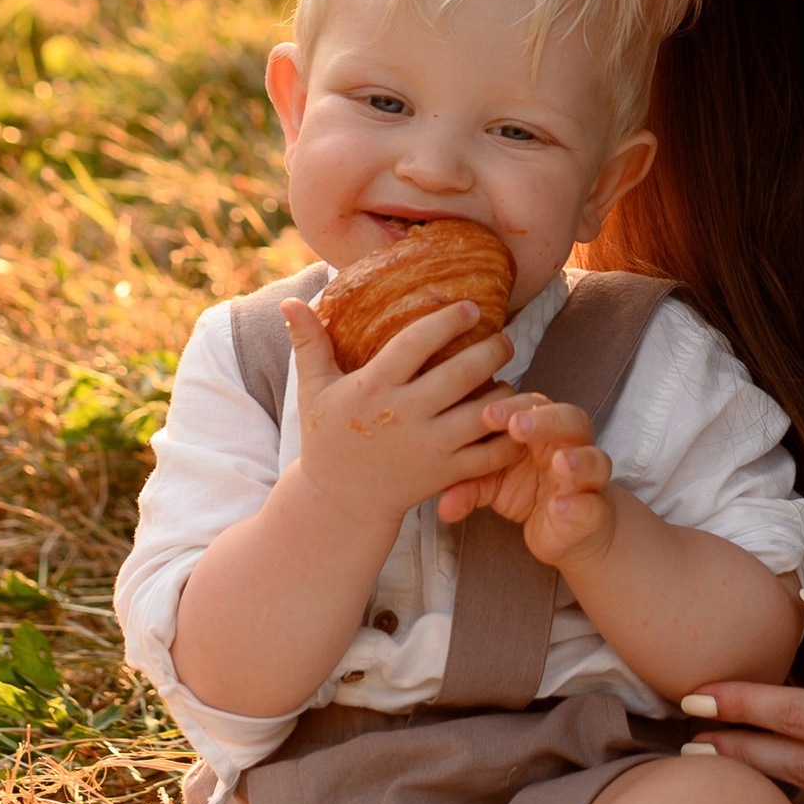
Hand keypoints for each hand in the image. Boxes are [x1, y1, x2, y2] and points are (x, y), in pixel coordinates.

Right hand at [281, 291, 515, 535]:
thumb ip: (308, 343)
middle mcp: (404, 415)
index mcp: (374, 387)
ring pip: (484, 413)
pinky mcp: (445, 475)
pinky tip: (514, 417)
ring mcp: (428, 447)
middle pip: (462, 373)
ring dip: (505, 390)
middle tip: (504, 338)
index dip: (448, 320)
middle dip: (492, 350)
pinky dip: (509, 436)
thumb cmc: (327, 439)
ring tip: (508, 375)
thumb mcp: (313, 390)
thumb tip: (289, 301)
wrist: (338, 502)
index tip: (472, 307)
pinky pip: (489, 455)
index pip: (417, 342)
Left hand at [445, 393, 613, 565]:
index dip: (511, 406)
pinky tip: (560, 506)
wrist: (565, 530)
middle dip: (546, 420)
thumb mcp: (492, 485)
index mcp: (542, 430)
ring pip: (594, 458)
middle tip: (518, 426)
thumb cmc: (527, 490)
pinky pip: (594, 505)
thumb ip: (469, 487)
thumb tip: (440, 506)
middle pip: (570, 419)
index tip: (486, 413)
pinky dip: (579, 504)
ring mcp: (587, 478)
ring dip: (578, 459)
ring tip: (559, 463)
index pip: (532, 405)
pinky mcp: (595, 511)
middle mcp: (570, 446)